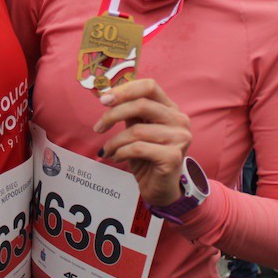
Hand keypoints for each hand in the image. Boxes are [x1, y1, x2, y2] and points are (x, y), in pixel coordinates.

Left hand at [93, 79, 191, 206]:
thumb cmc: (147, 158)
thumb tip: (107, 95)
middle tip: (98, 127)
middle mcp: (180, 120)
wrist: (161, 190)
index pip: (150, 86)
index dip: (125, 90)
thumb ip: (129, 113)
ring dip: (114, 141)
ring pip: (136, 130)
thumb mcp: (137, 130)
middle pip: (142, 104)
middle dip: (113, 114)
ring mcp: (179, 138)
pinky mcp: (173, 157)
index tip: (104, 99)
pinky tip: (117, 158)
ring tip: (108, 150)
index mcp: (171, 109)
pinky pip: (137, 148)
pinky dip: (121, 152)